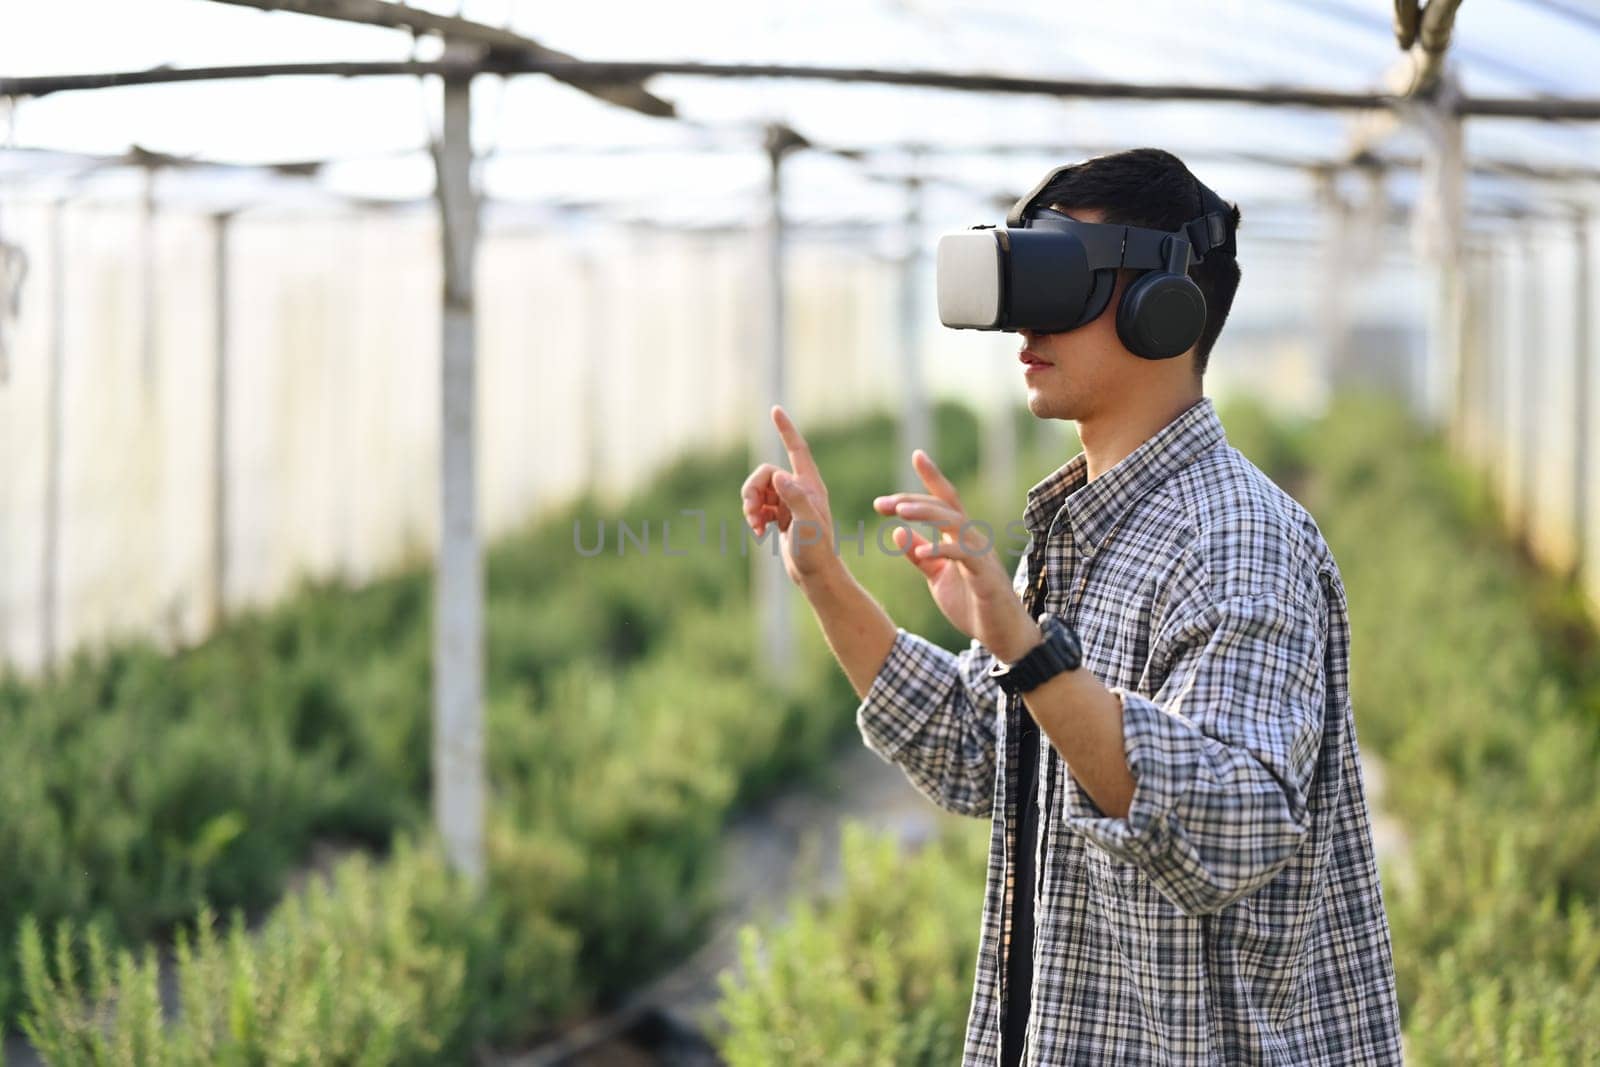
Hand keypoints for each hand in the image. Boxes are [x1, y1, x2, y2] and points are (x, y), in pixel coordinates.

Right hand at [740, 405, 837, 584]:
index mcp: (810, 486)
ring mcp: (788, 504)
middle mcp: (799, 490)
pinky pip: (757, 507)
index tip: (775, 410)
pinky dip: (753, 517)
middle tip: (750, 512)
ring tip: (755, 525)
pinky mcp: (779, 517)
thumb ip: (795, 499)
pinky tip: (758, 532)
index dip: (786, 429)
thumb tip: (779, 476)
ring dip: (750, 506)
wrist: (815, 574)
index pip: (797, 449)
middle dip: (752, 491)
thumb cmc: (816, 550)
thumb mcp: (807, 524)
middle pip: (765, 474)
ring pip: (758, 491)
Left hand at [873, 450, 1041, 661]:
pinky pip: (964, 556)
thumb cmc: (973, 604)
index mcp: (962, 538)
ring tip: (900, 512)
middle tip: (882, 503)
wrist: (1003, 636)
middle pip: (944, 508)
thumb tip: (897, 532)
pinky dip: (942, 551)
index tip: (916, 454)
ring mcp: (981, 556)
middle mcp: (974, 539)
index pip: (946, 500)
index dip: (932, 477)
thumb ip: (920, 555)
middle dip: (912, 501)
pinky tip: (921, 552)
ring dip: (927, 515)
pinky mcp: (985, 576)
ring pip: (955, 523)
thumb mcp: (938, 577)